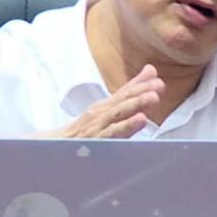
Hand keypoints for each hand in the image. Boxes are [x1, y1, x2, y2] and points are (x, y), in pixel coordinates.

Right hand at [42, 64, 164, 138]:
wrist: (57, 146)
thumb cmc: (86, 128)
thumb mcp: (108, 108)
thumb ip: (131, 90)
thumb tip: (151, 70)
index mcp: (106, 106)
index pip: (125, 92)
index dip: (141, 85)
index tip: (157, 78)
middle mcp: (101, 113)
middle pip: (122, 100)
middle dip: (141, 91)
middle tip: (159, 85)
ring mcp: (98, 126)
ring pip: (117, 114)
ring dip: (135, 105)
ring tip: (153, 98)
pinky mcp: (95, 140)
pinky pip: (112, 133)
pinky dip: (125, 126)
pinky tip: (139, 121)